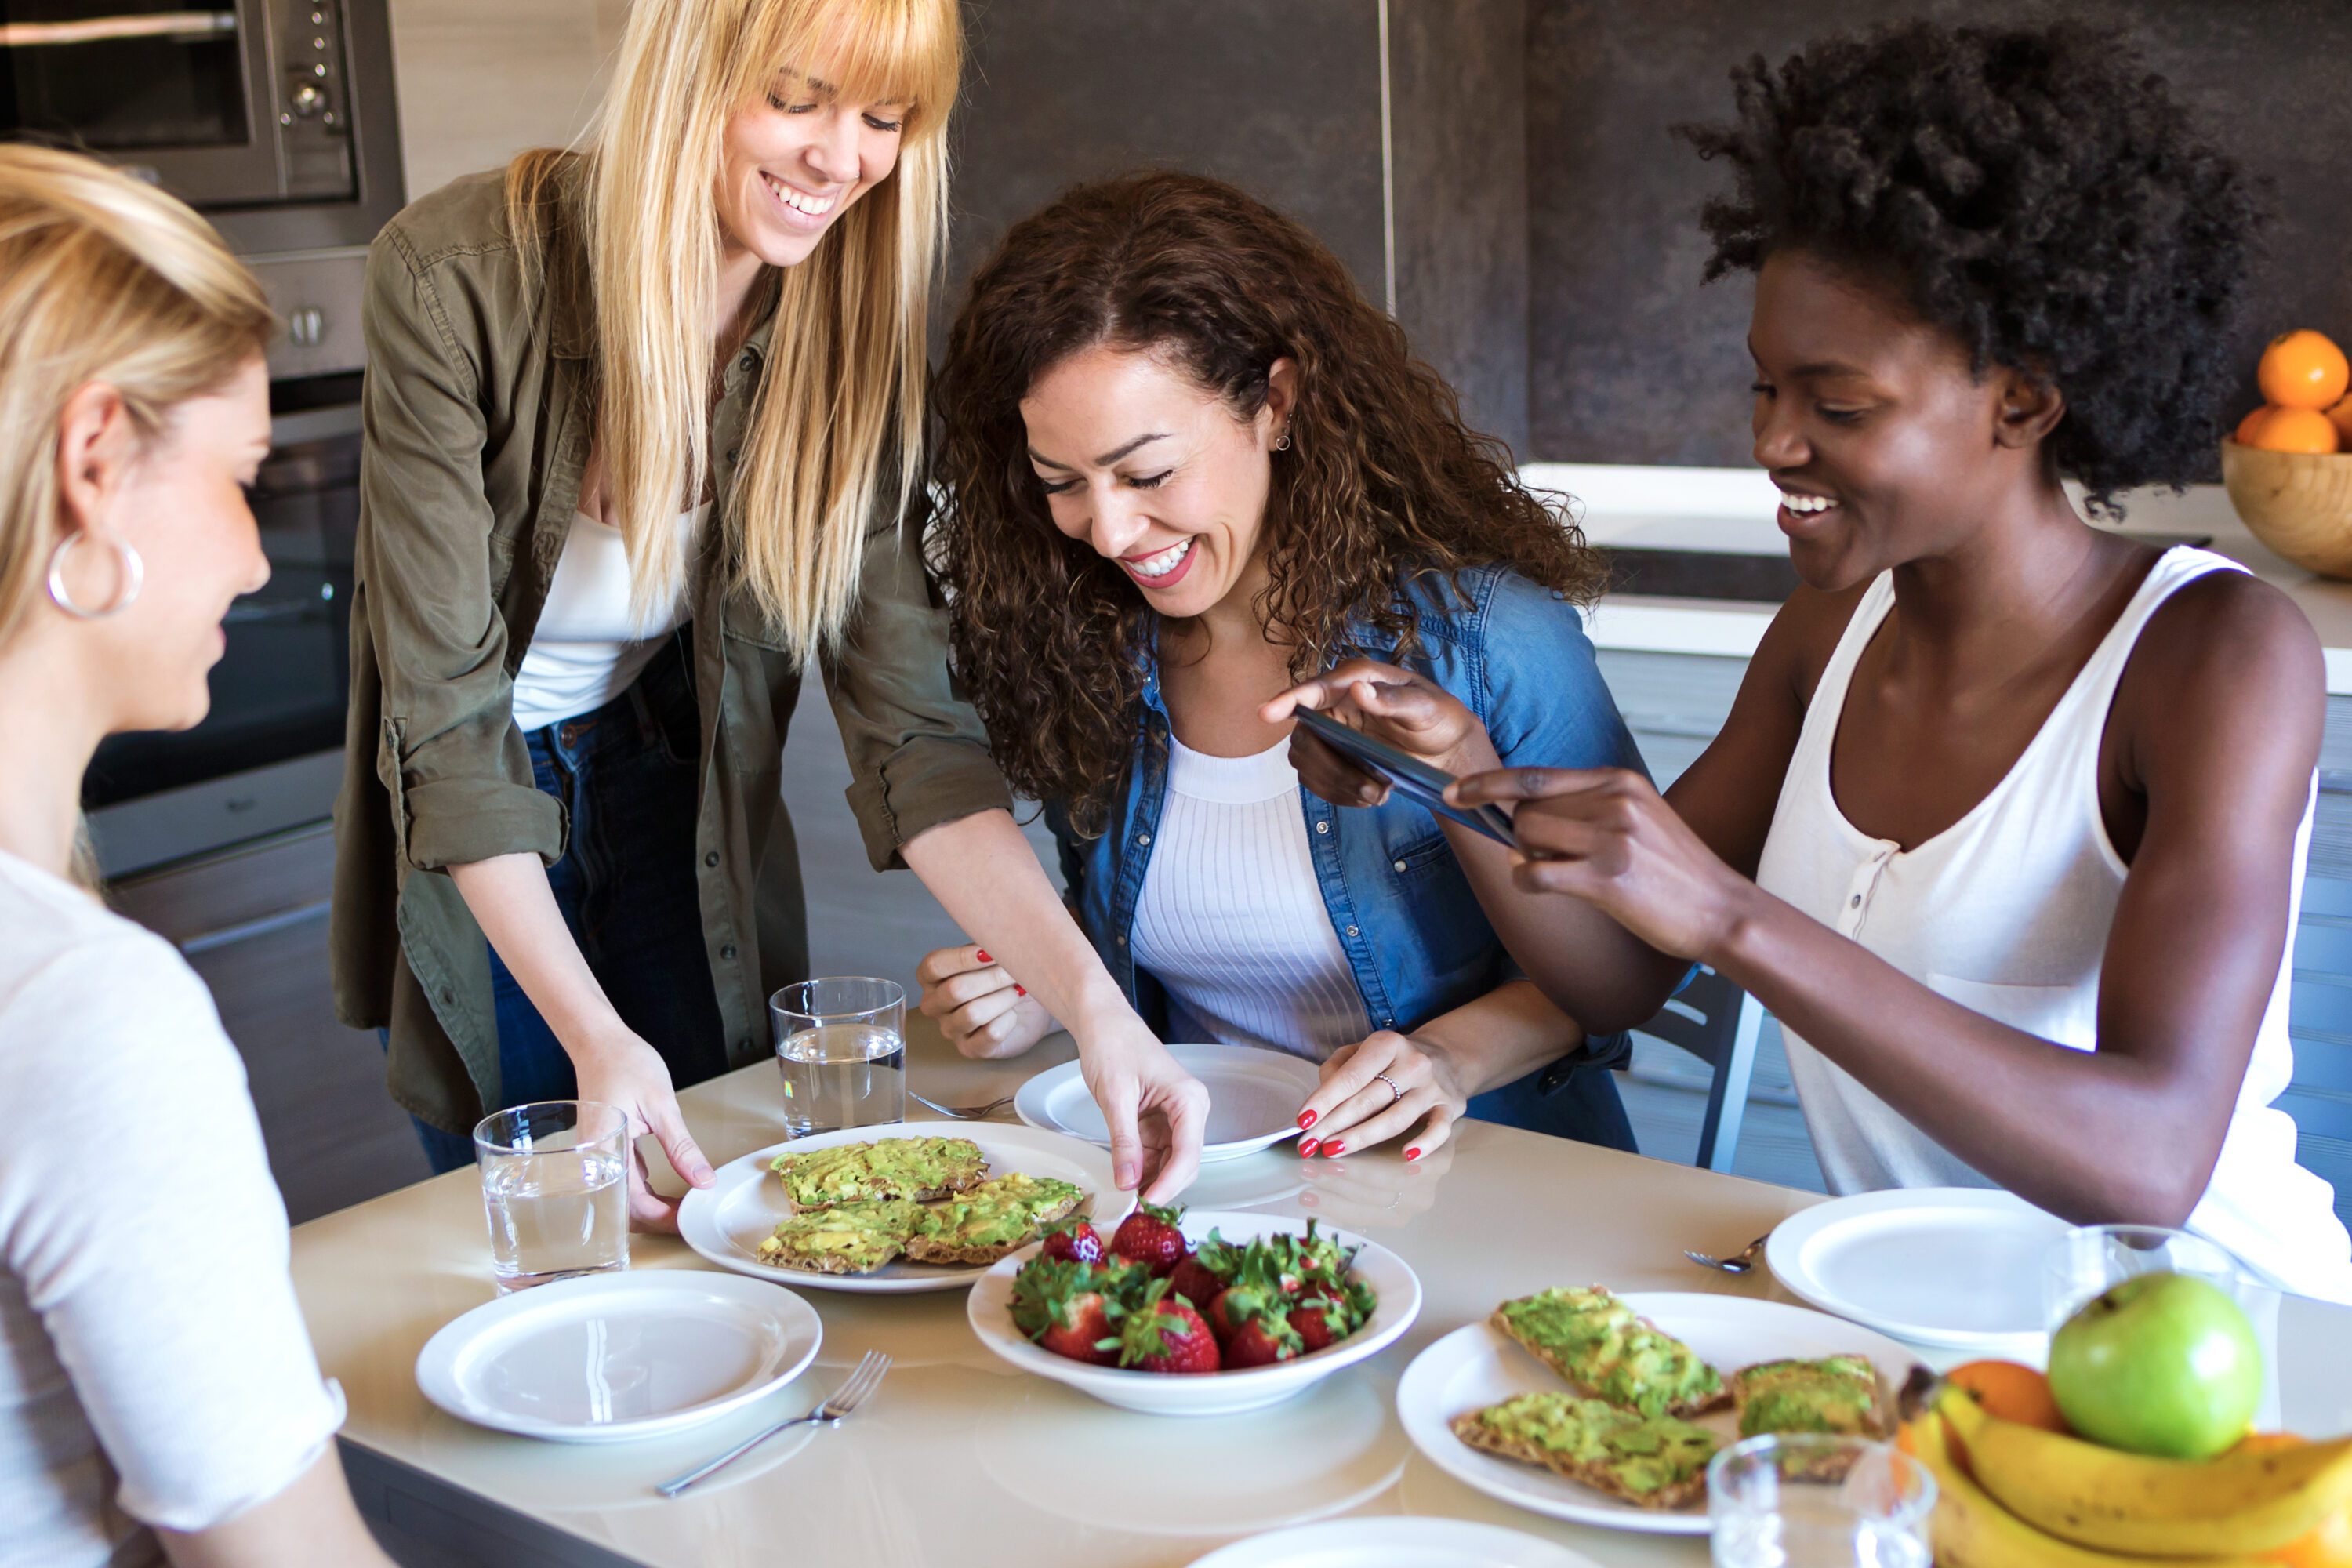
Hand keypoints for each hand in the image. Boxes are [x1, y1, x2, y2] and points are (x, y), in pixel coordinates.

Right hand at [570, 1031, 713, 1232]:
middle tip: (690, 1217)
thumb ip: (682, 1147)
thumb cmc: (625, 1064)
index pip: (632, 1201)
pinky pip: (625, 1180)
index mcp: (605, 1151)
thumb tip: (703, 1180)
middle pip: (625, 1208)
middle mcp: (596, 1159)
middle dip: (658, 1218)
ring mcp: (600, 1156)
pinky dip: (646, 1190)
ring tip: (684, 1207)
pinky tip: (668, 1191)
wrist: (600, 1042)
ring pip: (625, 1197)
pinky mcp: (607, 1149)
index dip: (662, 1217)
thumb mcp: (662, 1106)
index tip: (689, 1218)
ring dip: (653, 1207)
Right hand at [916, 944, 1055, 1058]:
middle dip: (993, 978)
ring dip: (1004, 998)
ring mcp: (950, 1028)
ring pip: (973, 1013)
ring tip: (1019, 990)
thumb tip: (997, 935)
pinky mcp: (970, 1049)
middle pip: (956, 990)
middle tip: (1016, 970)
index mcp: (932, 976)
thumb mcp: (992, 954)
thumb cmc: (1003, 976)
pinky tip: (1014, 1013)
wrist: (1026, 1006)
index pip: (934, 965)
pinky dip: (1008, 1020)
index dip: (963, 958)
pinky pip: (990, 1034)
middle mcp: (934, 1004)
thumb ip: (987, 943)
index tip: (991, 952)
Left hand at [1071, 1011, 1208, 1202]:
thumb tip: (1128, 1183)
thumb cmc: (1113, 1046)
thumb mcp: (1115, 1096)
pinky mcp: (1160, 1121)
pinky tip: (1126, 1178)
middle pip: (1185, 1162)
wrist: (1103, 1023)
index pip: (1188, 1153)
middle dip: (1162, 1186)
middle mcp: (1190, 1110)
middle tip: (1133, 1208)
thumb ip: (1124, 1142)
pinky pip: (1156, 1153)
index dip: (1169, 1184)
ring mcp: (1176, 1117)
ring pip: (1171, 1162)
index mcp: (1189, 1099)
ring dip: (1151, 1180)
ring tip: (1126, 1196)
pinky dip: (1142, 1168)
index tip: (1145, 1203)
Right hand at [1260, 659, 1496, 807]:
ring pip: (1305, 760)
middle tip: (1370, 789)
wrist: (1445, 747)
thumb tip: (1360, 690)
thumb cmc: (1438, 717)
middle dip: (1331, 767)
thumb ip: (1393, 699)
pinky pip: (1314, 778)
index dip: (1288, 699)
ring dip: (1336, 784)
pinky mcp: (1331, 756)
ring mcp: (1330, 730)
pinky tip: (1367, 796)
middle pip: (1304, 734)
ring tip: (1376, 795)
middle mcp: (1335, 701)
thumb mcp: (1425, 706)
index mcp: (1355, 679)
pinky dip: (1337, 793)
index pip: (1314, 688)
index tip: (1266, 713)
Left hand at [1294, 1031, 1467, 1160]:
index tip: (1303, 1120)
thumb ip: (1338, 1067)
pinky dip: (1425, 1143)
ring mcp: (1432, 1087)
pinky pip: (1439, 1129)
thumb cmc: (1394, 1058)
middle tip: (1309, 1144)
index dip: (1324, 1099)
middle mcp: (1412, 1064)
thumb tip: (1321, 1096)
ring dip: (1361, 1137)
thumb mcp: (1364, 1049)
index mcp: (1387, 1045)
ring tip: (1334, 1150)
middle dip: (1333, 1124)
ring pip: (1395, 1118)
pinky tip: (1406, 1155)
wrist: (1448, 1055)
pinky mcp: (1450, 1107)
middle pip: (1368, 1100)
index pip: (1350, 1076)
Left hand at [1448, 766, 1752, 960]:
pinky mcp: (1606, 878)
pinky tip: (1547, 887)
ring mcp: (1611, 839)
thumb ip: (1586, 808)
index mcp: (1618, 781)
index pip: (1536, 775)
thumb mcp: (1638, 818)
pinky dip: (1527, 881)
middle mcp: (1614, 801)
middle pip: (1526, 809)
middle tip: (1552, 858)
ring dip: (1527, 859)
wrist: (1720, 909)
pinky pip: (1534, 873)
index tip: (1455, 793)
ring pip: (1526, 838)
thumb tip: (1522, 818)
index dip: (1489, 784)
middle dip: (1522, 836)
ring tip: (1562, 873)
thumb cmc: (1674, 871)